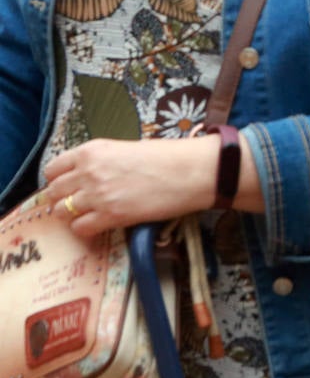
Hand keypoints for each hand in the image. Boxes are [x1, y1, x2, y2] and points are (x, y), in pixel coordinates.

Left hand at [43, 136, 220, 236]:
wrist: (188, 171)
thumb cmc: (164, 156)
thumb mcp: (125, 148)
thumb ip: (100, 161)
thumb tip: (86, 176)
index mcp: (92, 150)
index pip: (53, 169)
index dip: (57, 180)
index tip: (64, 186)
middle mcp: (89, 172)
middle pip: (53, 192)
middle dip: (60, 199)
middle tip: (74, 203)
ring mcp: (97, 195)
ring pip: (61, 213)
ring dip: (71, 215)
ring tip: (87, 214)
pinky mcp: (110, 216)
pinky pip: (80, 229)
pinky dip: (85, 229)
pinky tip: (98, 224)